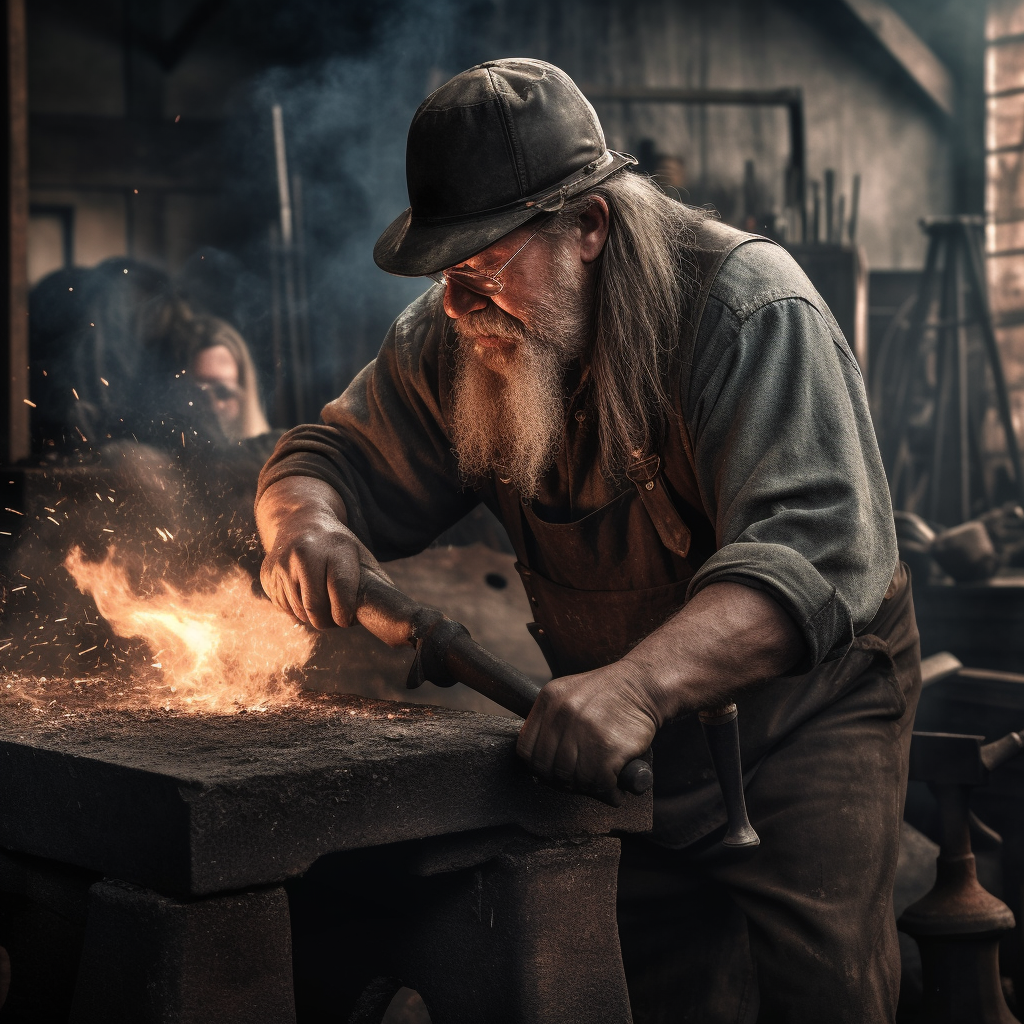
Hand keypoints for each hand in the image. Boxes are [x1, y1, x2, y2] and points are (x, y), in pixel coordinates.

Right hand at [257, 476, 377, 628]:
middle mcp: (305, 553)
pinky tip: (304, 593)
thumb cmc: (339, 548)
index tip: (346, 620)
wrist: (301, 522)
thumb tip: (394, 620)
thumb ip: (374, 584)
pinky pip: (284, 607)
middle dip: (328, 621)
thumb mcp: (360, 556)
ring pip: (299, 611)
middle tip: (336, 620)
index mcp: (336, 547)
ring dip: (312, 616)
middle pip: (315, 607)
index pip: (340, 589)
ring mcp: (282, 563)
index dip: (343, 614)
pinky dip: (296, 609)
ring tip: (322, 603)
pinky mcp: (268, 574)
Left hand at [516, 660, 661, 805]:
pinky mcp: (609, 747)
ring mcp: (585, 730)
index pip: (526, 749)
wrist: (644, 684)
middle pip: (549, 768)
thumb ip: (551, 723)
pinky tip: (615, 791)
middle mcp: (563, 713)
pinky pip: (601, 783)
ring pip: (574, 779)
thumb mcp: (570, 694)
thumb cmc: (609, 694)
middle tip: (580, 784)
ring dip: (588, 789)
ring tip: (600, 787)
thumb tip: (539, 768)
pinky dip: (609, 793)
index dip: (538, 767)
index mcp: (550, 700)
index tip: (552, 774)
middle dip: (563, 783)